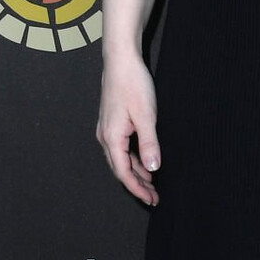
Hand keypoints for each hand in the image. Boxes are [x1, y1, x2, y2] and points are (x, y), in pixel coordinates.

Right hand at [97, 53, 160, 205]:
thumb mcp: (146, 116)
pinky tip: (145, 162)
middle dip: (137, 185)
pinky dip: (134, 159)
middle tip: (154, 197)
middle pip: (120, 169)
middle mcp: (105, 136)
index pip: (123, 173)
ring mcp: (107, 129)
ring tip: (152, 184)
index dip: (137, 189)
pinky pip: (122, 148)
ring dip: (136, 172)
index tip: (151, 199)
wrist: (121, 60)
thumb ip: (149, 144)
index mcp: (111, 138)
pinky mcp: (113, 123)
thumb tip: (152, 169)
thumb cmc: (133, 84)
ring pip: (121, 159)